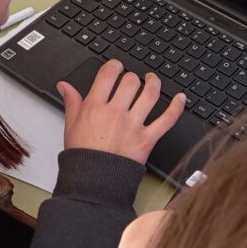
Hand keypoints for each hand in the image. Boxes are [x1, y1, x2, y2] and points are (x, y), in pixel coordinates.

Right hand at [57, 59, 185, 163]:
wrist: (93, 182)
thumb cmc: (82, 156)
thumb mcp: (71, 126)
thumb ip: (71, 102)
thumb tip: (65, 86)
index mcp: (95, 107)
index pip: (108, 74)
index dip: (114, 65)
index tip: (116, 67)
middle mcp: (116, 113)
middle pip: (130, 81)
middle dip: (132, 77)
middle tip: (131, 80)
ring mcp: (134, 125)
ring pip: (150, 94)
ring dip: (154, 83)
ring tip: (153, 80)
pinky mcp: (148, 139)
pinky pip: (167, 119)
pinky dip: (177, 107)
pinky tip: (181, 98)